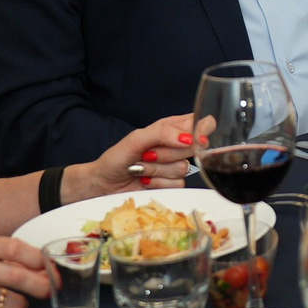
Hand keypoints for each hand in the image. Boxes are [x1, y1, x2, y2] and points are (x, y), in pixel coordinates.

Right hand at [0, 235, 51, 307]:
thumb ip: (11, 260)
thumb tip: (46, 270)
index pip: (15, 248)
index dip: (38, 258)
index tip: (50, 267)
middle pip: (18, 276)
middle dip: (40, 285)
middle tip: (49, 290)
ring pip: (13, 302)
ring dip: (22, 305)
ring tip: (16, 302)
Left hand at [64, 116, 206, 200]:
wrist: (104, 184)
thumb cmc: (117, 157)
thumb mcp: (137, 138)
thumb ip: (164, 133)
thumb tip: (190, 138)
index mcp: (172, 128)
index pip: (203, 123)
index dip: (202, 131)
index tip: (191, 140)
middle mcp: (177, 146)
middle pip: (194, 148)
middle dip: (168, 152)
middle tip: (148, 153)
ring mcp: (174, 166)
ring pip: (183, 168)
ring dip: (157, 169)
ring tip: (141, 168)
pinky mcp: (171, 185)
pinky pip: (177, 184)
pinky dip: (157, 183)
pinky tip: (145, 180)